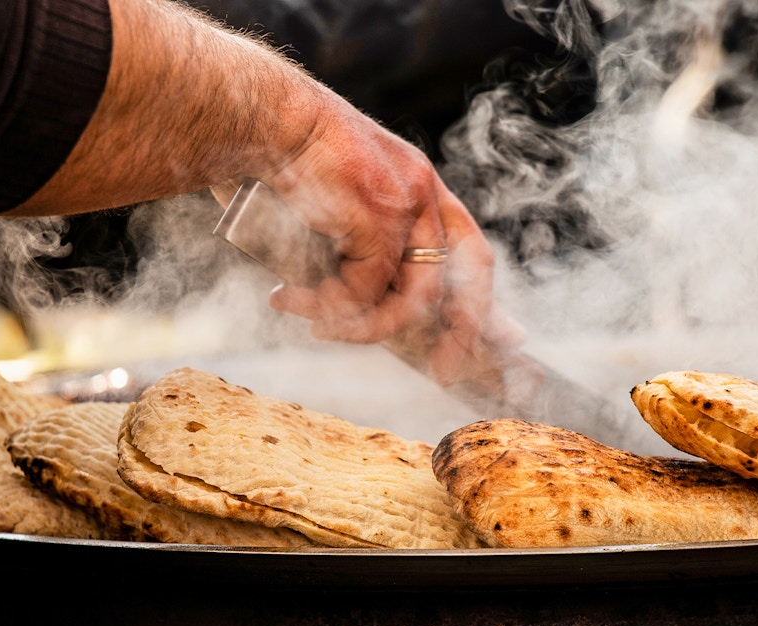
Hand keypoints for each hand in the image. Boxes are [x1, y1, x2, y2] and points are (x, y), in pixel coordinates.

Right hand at [252, 91, 523, 381]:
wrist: (253, 119)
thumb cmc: (278, 162)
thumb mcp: (330, 209)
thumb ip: (352, 247)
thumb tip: (355, 301)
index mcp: (418, 183)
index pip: (469, 248)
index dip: (484, 298)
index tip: (504, 338)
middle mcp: (422, 190)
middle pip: (467, 275)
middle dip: (463, 333)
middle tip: (443, 373)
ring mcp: (405, 202)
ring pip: (410, 295)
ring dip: (361, 327)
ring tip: (315, 325)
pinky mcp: (378, 215)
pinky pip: (366, 290)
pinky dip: (329, 307)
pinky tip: (290, 298)